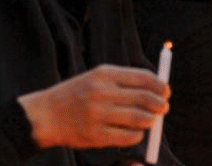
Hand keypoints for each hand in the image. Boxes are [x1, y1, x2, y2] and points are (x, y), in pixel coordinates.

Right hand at [18, 65, 169, 149]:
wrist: (44, 116)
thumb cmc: (77, 95)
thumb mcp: (97, 78)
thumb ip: (125, 81)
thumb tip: (158, 89)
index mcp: (104, 74)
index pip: (144, 78)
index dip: (160, 86)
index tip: (166, 92)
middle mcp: (101, 92)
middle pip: (145, 98)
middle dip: (160, 105)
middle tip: (164, 108)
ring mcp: (98, 115)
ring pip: (140, 118)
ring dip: (151, 120)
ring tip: (151, 121)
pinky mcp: (95, 135)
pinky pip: (129, 136)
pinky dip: (138, 135)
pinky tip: (135, 133)